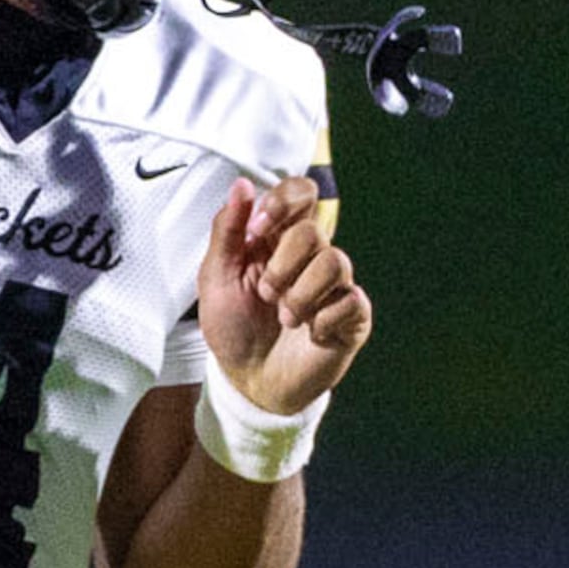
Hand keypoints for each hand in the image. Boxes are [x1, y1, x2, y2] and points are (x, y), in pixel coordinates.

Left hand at [194, 174, 367, 412]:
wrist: (249, 382)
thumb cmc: (234, 328)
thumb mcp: (216, 278)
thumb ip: (227, 231)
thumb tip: (242, 185)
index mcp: (278, 238)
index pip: (300, 192)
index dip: (283, 203)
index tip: (257, 230)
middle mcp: (311, 256)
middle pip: (313, 229)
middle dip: (281, 265)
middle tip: (265, 294)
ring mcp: (335, 285)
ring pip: (335, 262)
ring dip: (300, 295)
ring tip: (285, 319)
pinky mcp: (352, 316)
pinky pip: (351, 300)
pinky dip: (322, 320)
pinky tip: (310, 333)